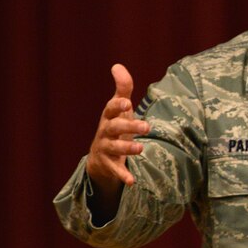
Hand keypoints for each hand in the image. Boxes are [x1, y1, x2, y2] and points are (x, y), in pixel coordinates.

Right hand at [85, 64, 149, 190]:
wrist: (100, 155)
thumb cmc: (115, 126)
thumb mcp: (119, 108)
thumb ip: (122, 88)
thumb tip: (117, 65)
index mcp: (109, 117)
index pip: (110, 109)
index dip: (117, 106)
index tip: (127, 102)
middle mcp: (105, 132)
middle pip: (114, 128)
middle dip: (129, 127)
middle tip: (147, 127)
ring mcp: (105, 149)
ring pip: (114, 148)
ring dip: (127, 149)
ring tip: (141, 149)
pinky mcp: (108, 165)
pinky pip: (115, 170)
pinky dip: (122, 175)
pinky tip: (132, 181)